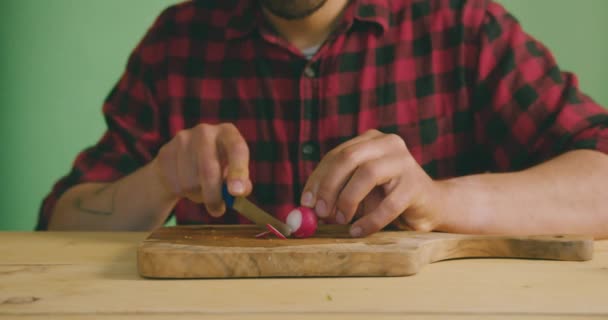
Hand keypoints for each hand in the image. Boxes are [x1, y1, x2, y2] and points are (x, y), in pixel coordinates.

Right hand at [152, 123, 251, 216]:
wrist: (181, 161)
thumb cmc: (216, 167)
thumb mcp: (232, 172)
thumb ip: (241, 182)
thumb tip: (241, 190)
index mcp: (228, 133)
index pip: (237, 149)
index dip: (238, 171)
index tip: (237, 193)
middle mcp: (205, 132)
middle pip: (209, 169)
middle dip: (214, 196)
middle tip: (217, 210)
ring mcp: (183, 140)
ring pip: (190, 181)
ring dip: (198, 195)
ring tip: (201, 190)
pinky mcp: (166, 152)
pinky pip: (176, 184)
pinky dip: (183, 193)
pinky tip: (186, 184)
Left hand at [300, 130, 443, 236]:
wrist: (431, 206)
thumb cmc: (387, 197)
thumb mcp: (358, 190)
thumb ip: (335, 192)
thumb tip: (306, 207)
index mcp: (370, 140)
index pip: (336, 155)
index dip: (318, 179)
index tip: (306, 202)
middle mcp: (388, 143)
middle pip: (349, 158)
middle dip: (329, 186)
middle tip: (320, 212)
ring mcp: (404, 161)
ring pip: (368, 174)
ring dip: (348, 200)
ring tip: (341, 220)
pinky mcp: (416, 185)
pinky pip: (388, 204)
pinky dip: (370, 221)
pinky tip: (358, 231)